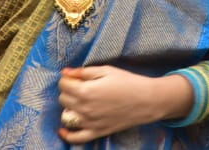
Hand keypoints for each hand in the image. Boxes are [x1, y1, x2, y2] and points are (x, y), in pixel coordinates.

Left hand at [57, 65, 186, 142]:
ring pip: (67, 115)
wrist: (146, 101)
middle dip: (68, 91)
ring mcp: (90, 123)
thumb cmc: (127, 82)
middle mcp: (85, 109)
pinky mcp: (97, 132)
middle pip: (63, 99)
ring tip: (79, 102)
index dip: (67, 79)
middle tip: (80, 87)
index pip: (63, 85)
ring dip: (69, 107)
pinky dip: (67, 135)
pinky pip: (77, 138)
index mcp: (86, 91)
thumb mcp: (106, 70)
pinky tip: (63, 130)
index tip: (75, 77)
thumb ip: (83, 72)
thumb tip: (65, 72)